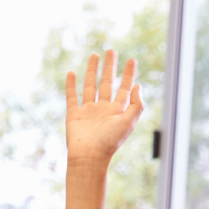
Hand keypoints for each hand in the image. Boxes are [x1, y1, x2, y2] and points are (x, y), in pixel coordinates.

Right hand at [65, 50, 142, 166]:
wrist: (88, 156)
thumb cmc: (109, 142)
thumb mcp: (128, 122)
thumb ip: (136, 104)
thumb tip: (138, 86)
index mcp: (117, 110)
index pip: (124, 87)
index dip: (129, 74)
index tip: (132, 60)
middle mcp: (103, 108)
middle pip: (107, 82)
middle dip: (110, 67)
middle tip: (111, 51)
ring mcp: (88, 111)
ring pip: (90, 86)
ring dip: (92, 71)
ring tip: (94, 56)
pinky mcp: (74, 115)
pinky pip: (72, 97)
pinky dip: (71, 85)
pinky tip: (71, 73)